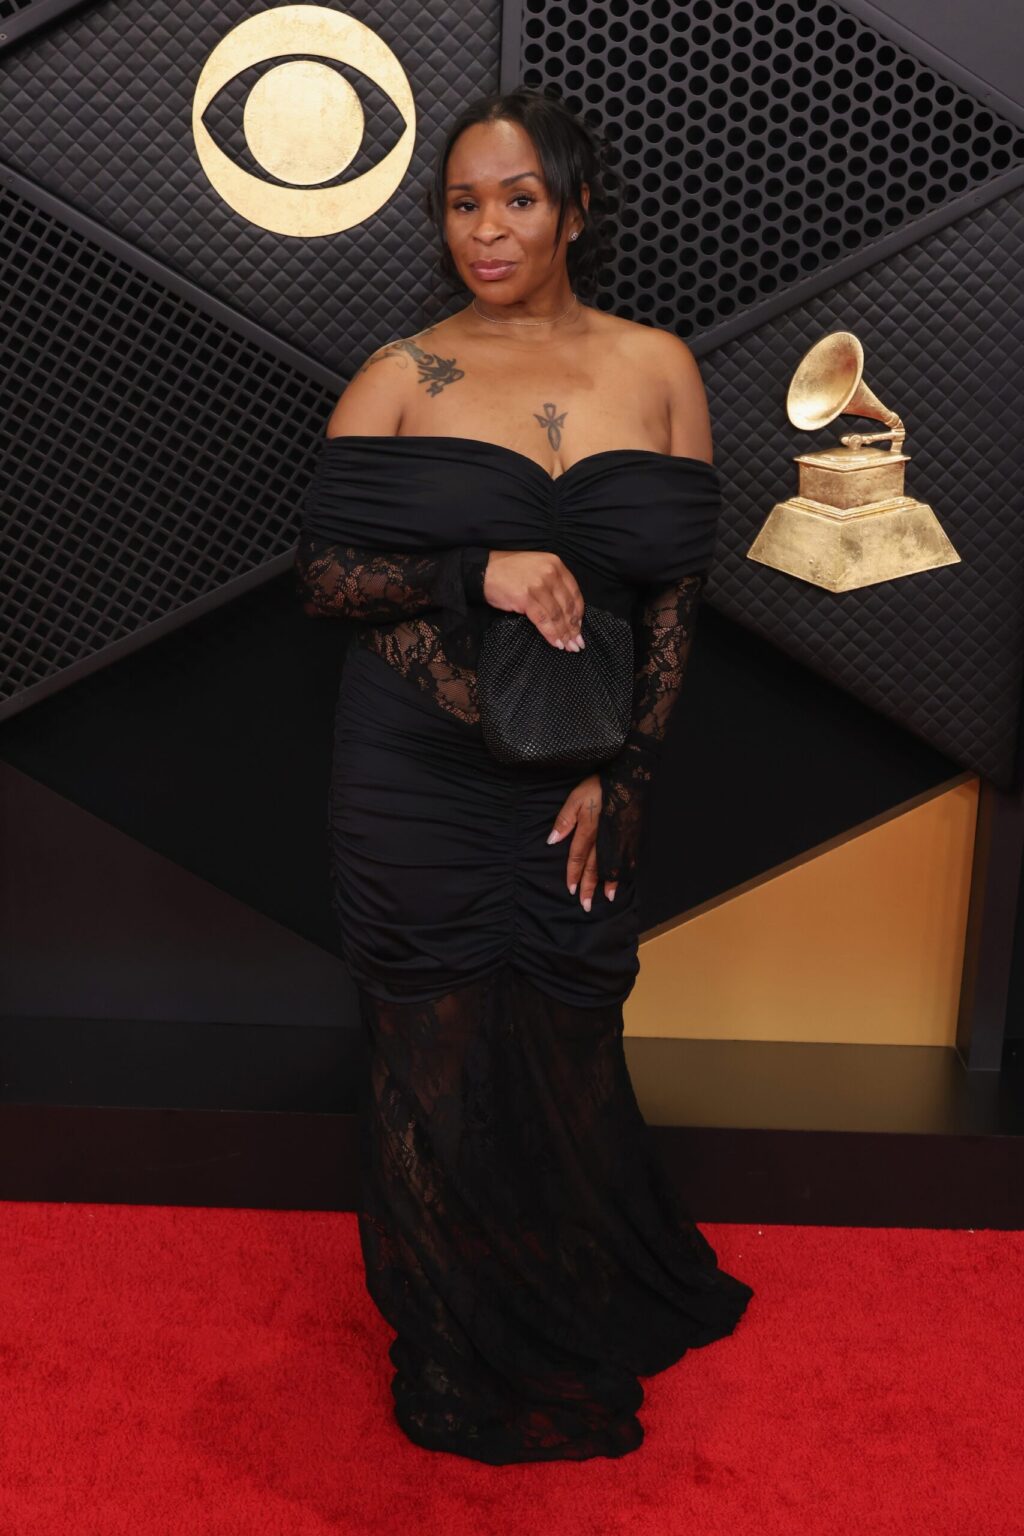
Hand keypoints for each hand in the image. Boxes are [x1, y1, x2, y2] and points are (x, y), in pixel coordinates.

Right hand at [482, 550, 585, 651]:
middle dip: (573, 628)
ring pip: (557, 615)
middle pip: (567, 606)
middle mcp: (549, 573)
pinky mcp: (525, 597)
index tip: (579, 628)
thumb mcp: (537, 570)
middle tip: (577, 643)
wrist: (483, 570)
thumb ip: (552, 584)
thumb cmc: (508, 572)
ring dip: (564, 634)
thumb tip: (566, 612)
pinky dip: (551, 634)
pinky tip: (556, 643)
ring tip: (568, 646)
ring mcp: (538, 585)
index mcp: (555, 564)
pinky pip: (543, 620)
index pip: (574, 593)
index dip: (579, 614)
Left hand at [545, 772, 618, 908]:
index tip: (570, 890)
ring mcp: (620, 839)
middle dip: (588, 887)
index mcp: (589, 830)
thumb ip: (564, 820)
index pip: (578, 857)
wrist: (628, 777)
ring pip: (612, 866)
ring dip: (608, 884)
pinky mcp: (631, 835)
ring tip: (605, 899)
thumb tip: (551, 841)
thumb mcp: (575, 798)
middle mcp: (605, 839)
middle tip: (585, 905)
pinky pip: (628, 858)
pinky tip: (623, 880)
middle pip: (594, 867)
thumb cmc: (598, 786)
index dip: (573, 874)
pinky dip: (625, 872)